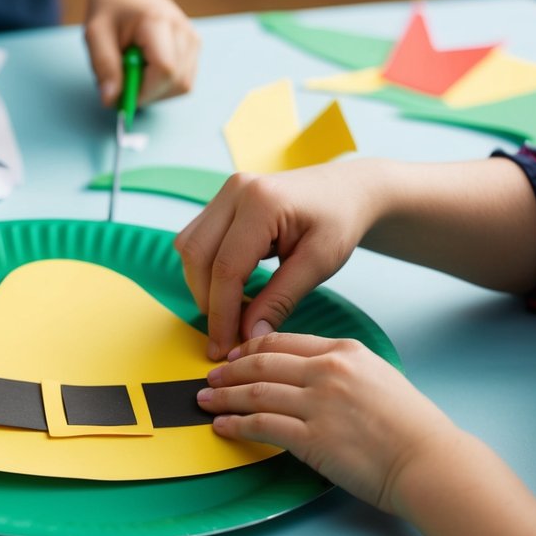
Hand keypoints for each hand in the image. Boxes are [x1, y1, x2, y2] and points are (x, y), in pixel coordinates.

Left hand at [84, 0, 198, 106]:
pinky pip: (183, 82)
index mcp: (158, 22)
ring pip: (182, 86)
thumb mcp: (95, 33)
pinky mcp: (194, 49)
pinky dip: (163, 85)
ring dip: (155, 90)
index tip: (121, 91)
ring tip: (135, 68)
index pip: (165, 69)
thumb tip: (111, 100)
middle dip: (148, 92)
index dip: (144, 90)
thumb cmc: (111, 7)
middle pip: (177, 82)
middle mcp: (184, 31)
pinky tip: (147, 68)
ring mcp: (193, 40)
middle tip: (124, 78)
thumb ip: (103, 66)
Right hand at [175, 160, 390, 359]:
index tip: (222, 346)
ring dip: (201, 285)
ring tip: (228, 310)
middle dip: (206, 301)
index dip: (220, 313)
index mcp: (263, 204)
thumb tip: (249, 335)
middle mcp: (236, 191)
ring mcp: (225, 193)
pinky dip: (205, 269)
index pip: (226, 268)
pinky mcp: (221, 201)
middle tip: (224, 334)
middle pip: (197, 256)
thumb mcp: (319, 264)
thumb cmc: (339, 220)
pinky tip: (228, 286)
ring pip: (189, 248)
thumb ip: (281, 300)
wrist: (346, 190)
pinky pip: (196, 239)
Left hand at [198, 333, 462, 513]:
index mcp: (345, 351)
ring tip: (204, 401)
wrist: (429, 461)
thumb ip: (343, 371)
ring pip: (255, 393)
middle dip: (229, 370)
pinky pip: (261, 426)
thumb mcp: (379, 378)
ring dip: (223, 397)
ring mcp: (318, 403)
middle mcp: (329, 371)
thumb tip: (309, 377)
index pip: (284, 342)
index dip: (250, 348)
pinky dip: (236, 425)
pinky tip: (221, 427)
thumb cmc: (412, 428)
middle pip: (261, 363)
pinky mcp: (312, 437)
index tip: (234, 356)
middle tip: (210, 377)